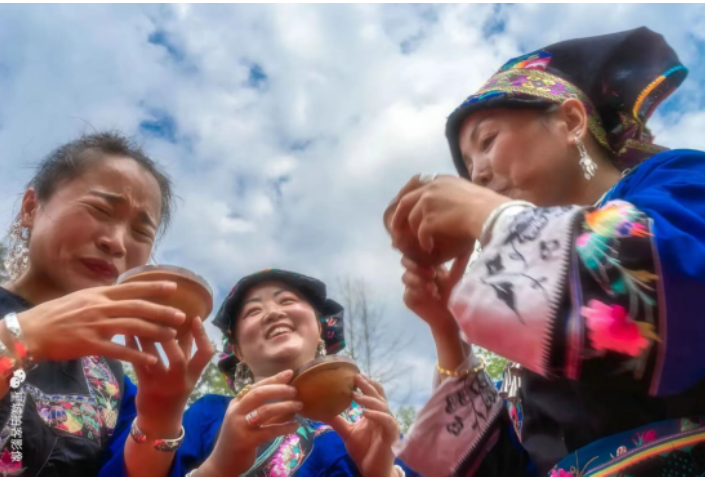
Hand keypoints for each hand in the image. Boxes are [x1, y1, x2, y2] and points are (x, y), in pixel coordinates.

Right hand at [14, 282, 184, 366]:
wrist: (31, 331)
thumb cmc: (55, 315)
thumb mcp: (80, 298)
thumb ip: (101, 297)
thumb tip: (119, 293)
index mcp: (99, 294)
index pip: (131, 288)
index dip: (154, 287)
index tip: (173, 287)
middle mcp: (100, 307)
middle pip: (138, 308)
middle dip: (162, 311)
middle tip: (182, 316)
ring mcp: (96, 325)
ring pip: (133, 328)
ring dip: (155, 333)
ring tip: (173, 337)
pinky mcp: (90, 345)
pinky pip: (119, 351)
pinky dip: (137, 356)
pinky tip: (152, 361)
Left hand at [126, 318, 213, 437]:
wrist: (159, 423)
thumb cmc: (175, 392)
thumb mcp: (187, 374)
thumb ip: (188, 351)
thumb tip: (188, 324)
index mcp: (194, 375)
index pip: (205, 354)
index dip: (202, 336)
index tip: (196, 318)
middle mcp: (180, 380)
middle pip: (178, 358)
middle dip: (169, 338)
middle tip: (161, 318)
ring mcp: (162, 385)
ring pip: (154, 359)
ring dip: (147, 338)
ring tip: (140, 320)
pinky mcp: (145, 387)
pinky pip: (138, 364)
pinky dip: (133, 348)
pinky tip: (128, 334)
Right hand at [198, 371, 302, 476]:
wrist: (222, 463)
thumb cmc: (238, 438)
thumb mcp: (245, 420)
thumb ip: (261, 408)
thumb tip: (287, 397)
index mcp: (236, 403)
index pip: (256, 386)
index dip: (273, 379)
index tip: (289, 373)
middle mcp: (236, 412)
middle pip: (259, 394)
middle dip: (279, 389)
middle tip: (295, 391)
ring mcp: (240, 426)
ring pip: (265, 410)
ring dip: (285, 407)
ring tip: (299, 406)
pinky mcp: (246, 441)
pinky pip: (269, 430)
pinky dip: (284, 427)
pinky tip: (295, 426)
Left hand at [329, 376, 399, 477]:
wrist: (372, 470)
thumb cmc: (363, 451)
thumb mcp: (347, 433)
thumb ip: (337, 421)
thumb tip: (321, 410)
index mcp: (375, 413)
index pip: (374, 393)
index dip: (366, 383)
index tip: (353, 374)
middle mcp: (384, 415)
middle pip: (378, 395)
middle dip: (367, 386)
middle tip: (356, 378)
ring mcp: (389, 424)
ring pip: (382, 406)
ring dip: (369, 400)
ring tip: (355, 396)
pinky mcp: (392, 435)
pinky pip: (386, 421)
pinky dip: (377, 415)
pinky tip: (365, 412)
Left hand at [390, 175, 507, 264]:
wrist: (488, 213)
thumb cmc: (487, 206)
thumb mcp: (468, 192)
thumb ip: (454, 194)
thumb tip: (452, 205)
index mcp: (441, 179)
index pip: (416, 183)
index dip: (407, 195)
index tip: (402, 206)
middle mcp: (431, 187)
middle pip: (405, 202)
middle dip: (398, 216)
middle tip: (395, 229)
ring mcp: (428, 202)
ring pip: (412, 219)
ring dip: (414, 233)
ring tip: (421, 243)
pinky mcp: (429, 218)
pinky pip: (420, 233)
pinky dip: (423, 242)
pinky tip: (429, 248)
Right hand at [402, 254, 469, 335]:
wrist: (446, 314)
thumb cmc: (449, 293)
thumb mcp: (455, 275)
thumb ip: (460, 261)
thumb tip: (470, 243)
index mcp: (422, 265)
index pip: (414, 252)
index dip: (417, 250)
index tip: (428, 251)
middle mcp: (413, 273)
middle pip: (405, 261)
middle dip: (417, 266)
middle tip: (432, 273)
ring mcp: (408, 286)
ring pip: (405, 277)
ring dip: (419, 280)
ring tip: (432, 287)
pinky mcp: (408, 298)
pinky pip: (408, 292)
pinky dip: (419, 292)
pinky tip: (431, 295)